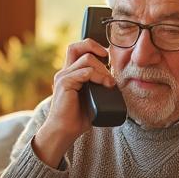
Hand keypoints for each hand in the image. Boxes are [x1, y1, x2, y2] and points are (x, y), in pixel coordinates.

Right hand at [32, 39, 115, 165]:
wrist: (63, 131)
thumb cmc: (77, 118)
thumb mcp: (91, 98)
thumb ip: (97, 86)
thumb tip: (115, 82)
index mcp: (70, 73)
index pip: (78, 49)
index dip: (93, 48)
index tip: (108, 60)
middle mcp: (65, 72)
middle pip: (77, 46)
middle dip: (97, 49)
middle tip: (109, 62)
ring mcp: (63, 77)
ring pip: (86, 58)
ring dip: (102, 69)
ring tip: (110, 82)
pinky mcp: (64, 83)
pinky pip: (85, 72)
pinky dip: (98, 77)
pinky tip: (106, 85)